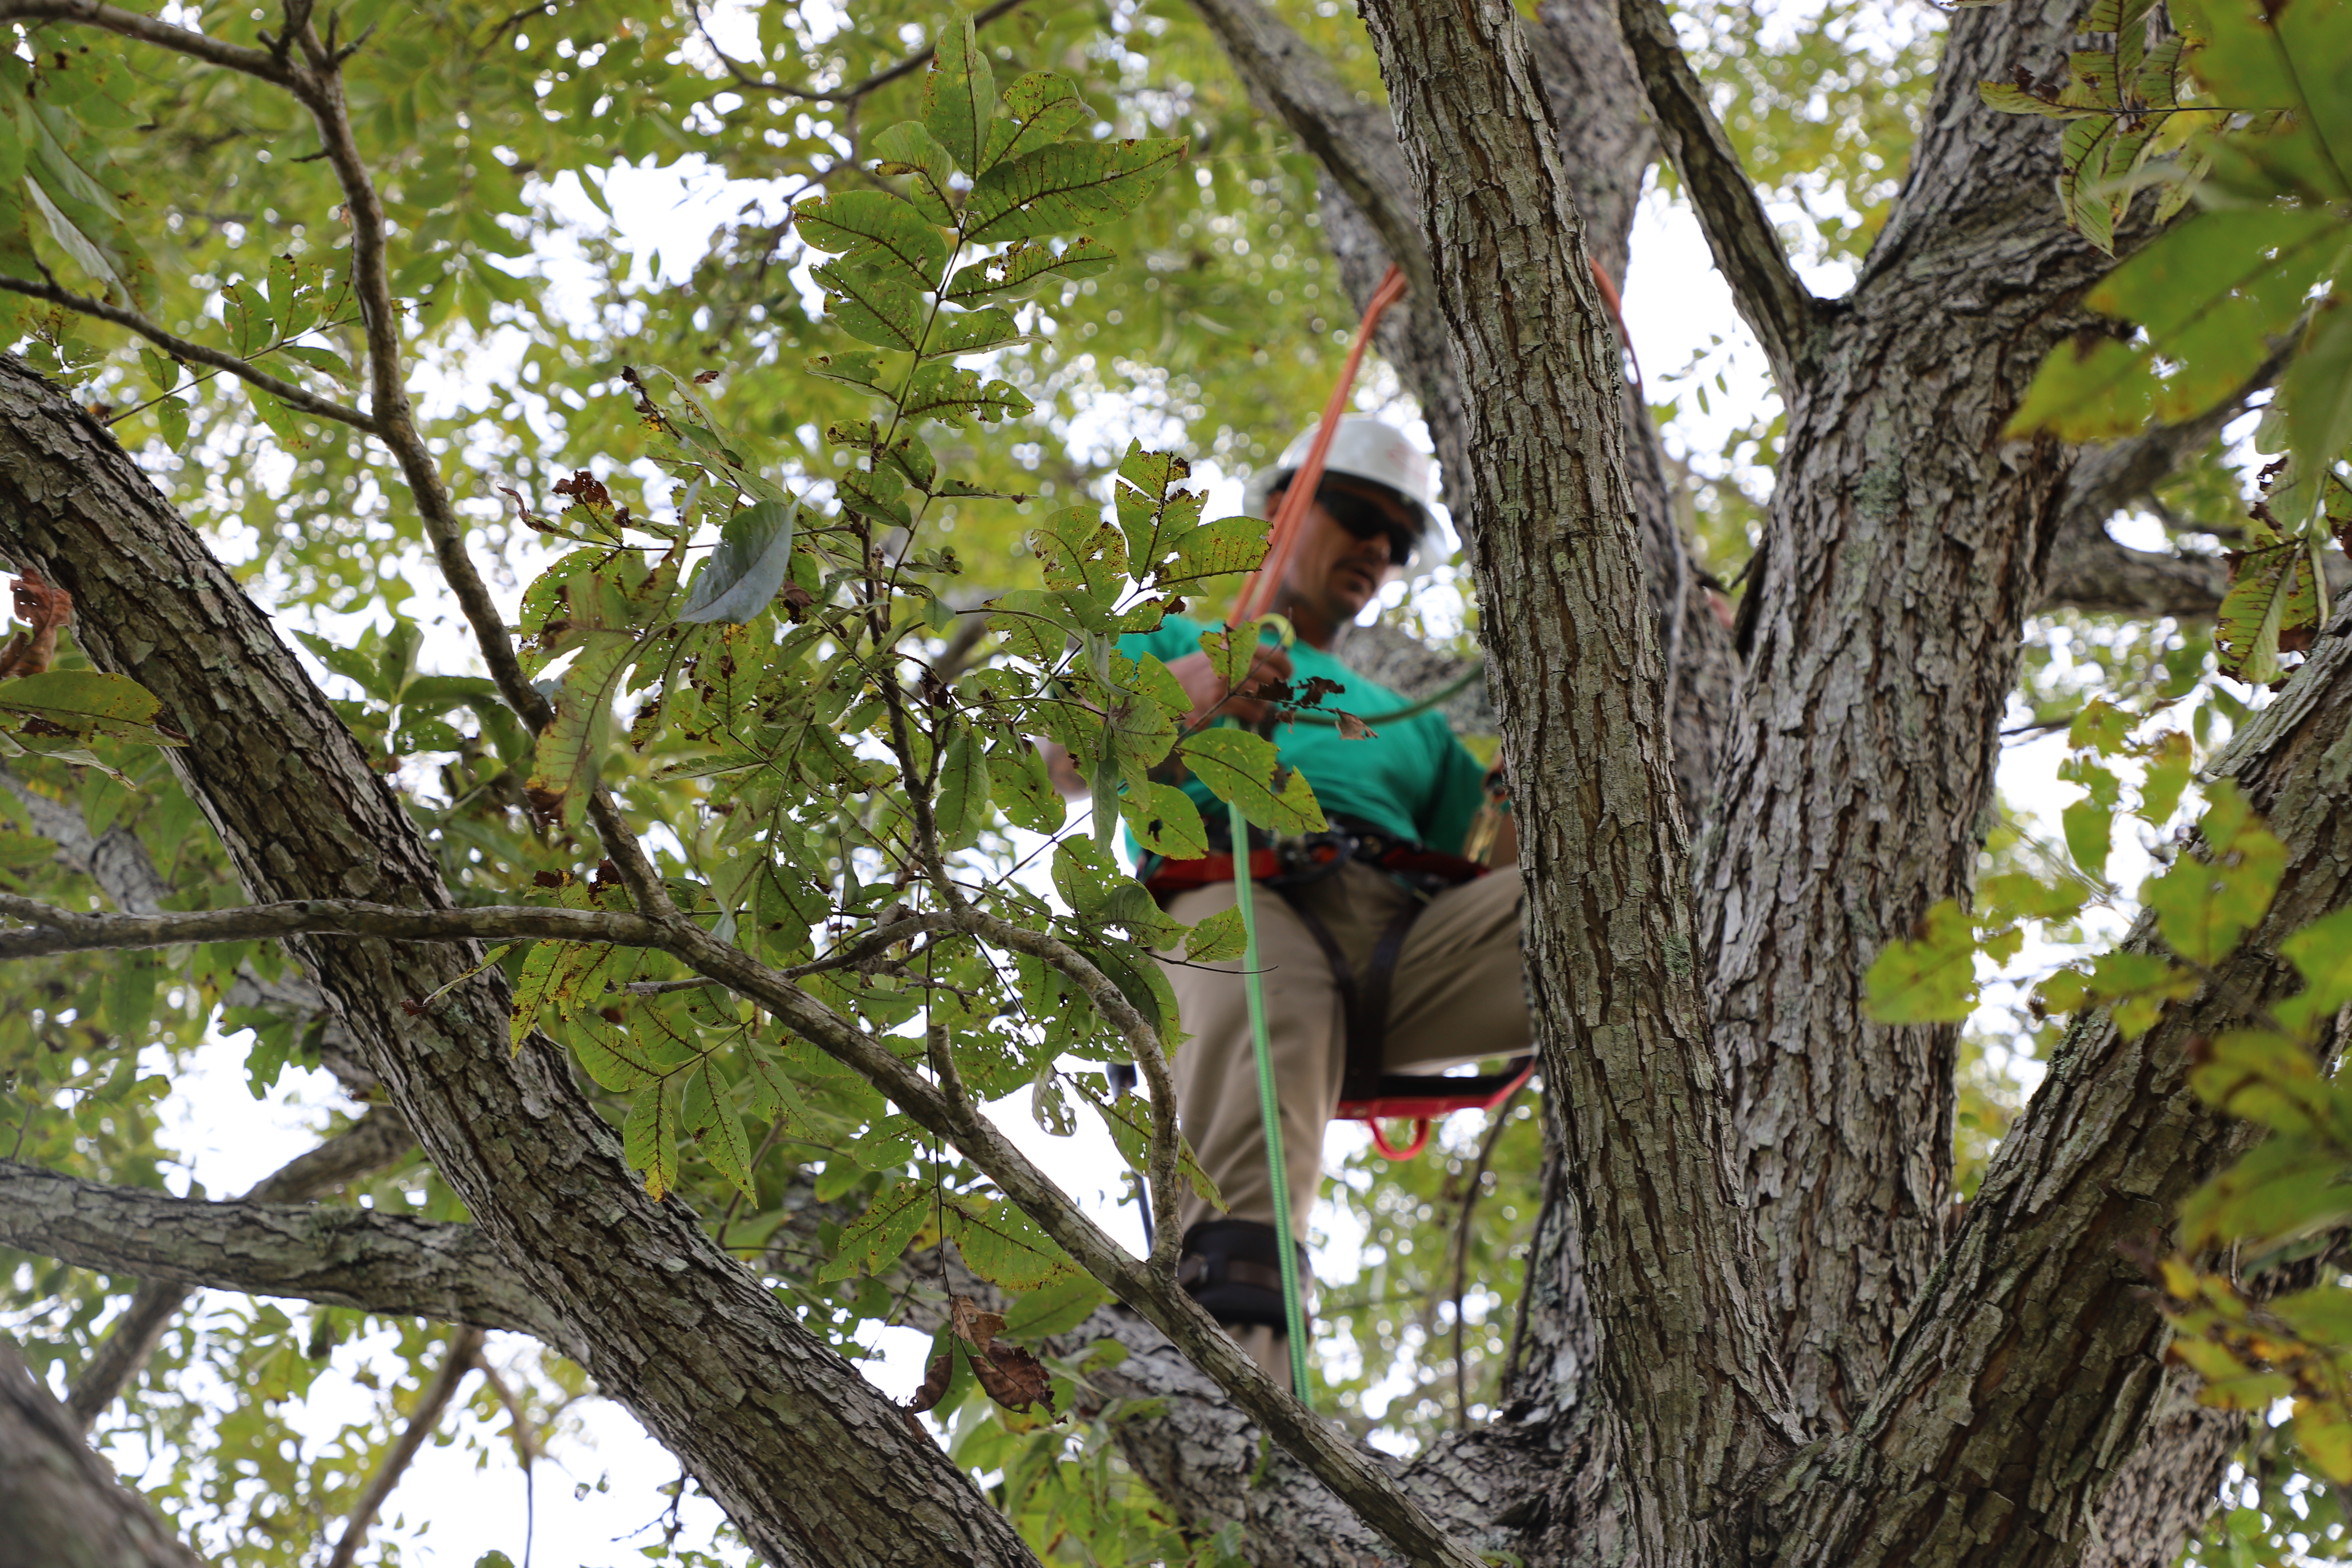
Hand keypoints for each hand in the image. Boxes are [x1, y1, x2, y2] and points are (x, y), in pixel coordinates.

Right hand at [1165, 645, 1291, 729]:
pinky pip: (1252, 711)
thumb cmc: (1207, 669)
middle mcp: (1233, 659)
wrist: (1174, 681)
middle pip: (1273, 679)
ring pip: (1264, 697)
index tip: (1286, 677)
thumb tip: (1284, 667)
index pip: (1276, 656)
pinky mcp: (1219, 699)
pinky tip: (1246, 713)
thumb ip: (1251, 655)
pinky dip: (1254, 714)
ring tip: (1254, 705)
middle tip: (1270, 696)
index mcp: (1238, 644)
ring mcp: (1225, 679)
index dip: (1287, 669)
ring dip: (1263, 704)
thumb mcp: (1227, 651)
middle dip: (1275, 690)